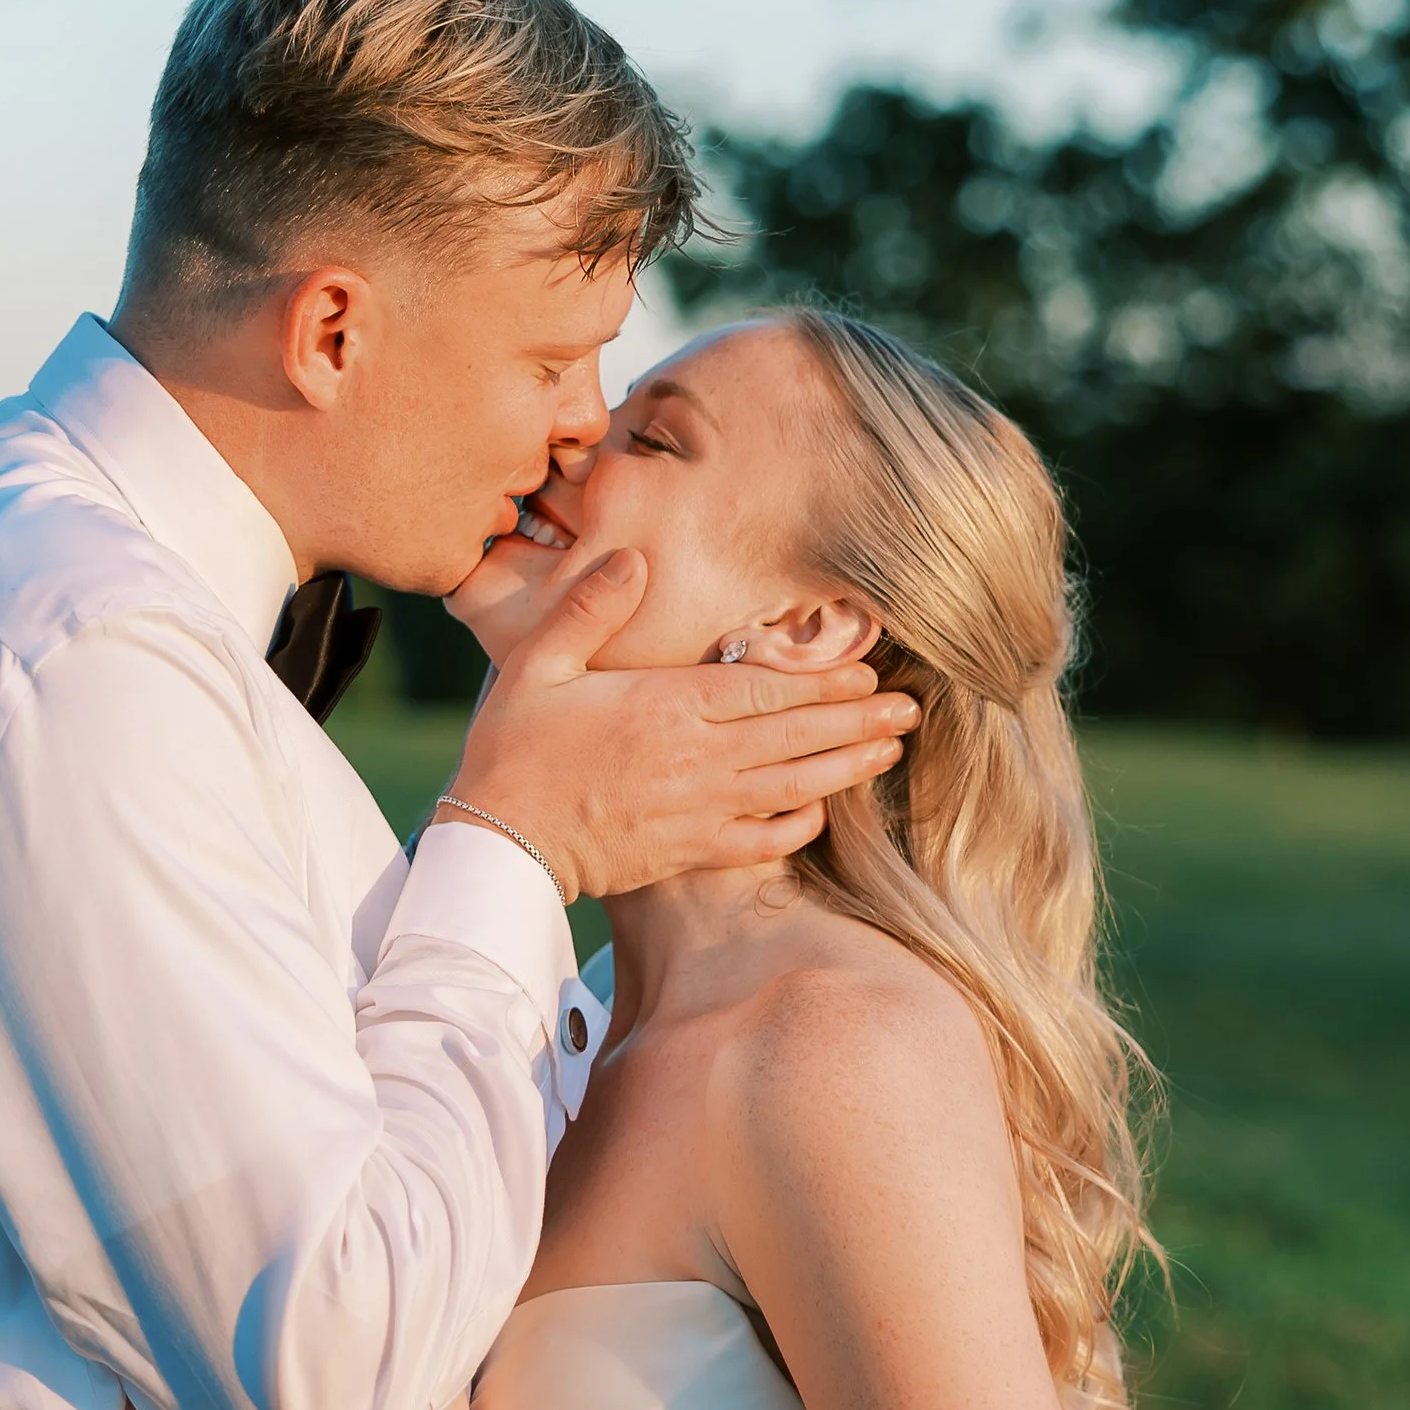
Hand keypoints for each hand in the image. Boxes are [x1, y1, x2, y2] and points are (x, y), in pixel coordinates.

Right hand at [448, 552, 915, 902]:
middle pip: (796, 735)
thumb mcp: (539, 663)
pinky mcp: (690, 851)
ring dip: (847, 767)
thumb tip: (634, 558)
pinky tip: (823, 810)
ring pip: (794, 786)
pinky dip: (799, 825)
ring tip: (891, 750)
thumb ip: (591, 608)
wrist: (498, 841)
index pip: (765, 688)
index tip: (868, 671)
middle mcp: (698, 757)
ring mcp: (700, 809)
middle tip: (911, 709)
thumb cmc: (516, 748)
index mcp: (667, 705)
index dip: (823, 681)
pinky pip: (762, 840)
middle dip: (859, 721)